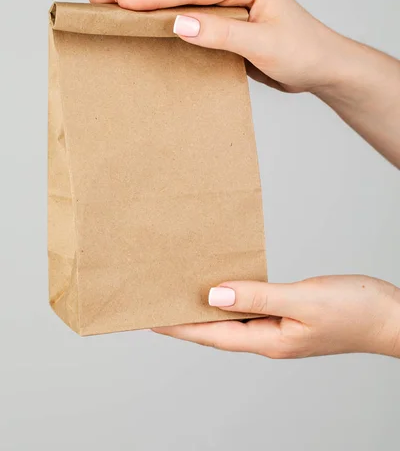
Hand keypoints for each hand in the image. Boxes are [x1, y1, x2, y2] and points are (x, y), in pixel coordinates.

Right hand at [87, 0, 399, 165]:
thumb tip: (177, 22)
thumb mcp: (262, 44)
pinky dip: (165, 17)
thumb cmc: (303, 52)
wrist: (323, 67)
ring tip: (111, 2)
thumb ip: (221, 33)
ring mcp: (230, 1)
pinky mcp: (227, 19)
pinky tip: (146, 20)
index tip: (120, 0)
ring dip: (147, 2)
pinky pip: (190, 15)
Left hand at [152, 276, 399, 357]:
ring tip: (182, 294)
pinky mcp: (290, 316)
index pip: (211, 334)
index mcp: (269, 340)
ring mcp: (280, 329)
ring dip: (207, 309)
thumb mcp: (303, 301)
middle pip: (217, 330)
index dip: (178, 326)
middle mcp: (270, 337)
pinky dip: (234, 298)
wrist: (391, 316)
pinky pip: (252, 308)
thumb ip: (258, 297)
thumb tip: (214, 296)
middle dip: (185, 320)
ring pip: (233, 319)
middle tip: (157, 304)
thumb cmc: (355, 311)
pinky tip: (227, 288)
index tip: (149, 317)